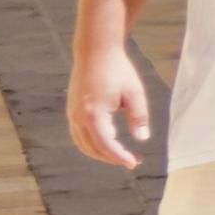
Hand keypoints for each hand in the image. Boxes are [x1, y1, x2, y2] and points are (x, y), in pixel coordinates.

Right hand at [68, 41, 155, 171]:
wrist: (95, 52)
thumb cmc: (118, 71)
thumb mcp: (135, 92)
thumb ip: (139, 116)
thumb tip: (142, 139)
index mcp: (94, 113)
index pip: (106, 144)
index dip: (119, 157)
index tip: (134, 163)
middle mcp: (78, 116)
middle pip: (93, 148)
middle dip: (112, 157)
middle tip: (133, 160)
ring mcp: (72, 114)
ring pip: (83, 144)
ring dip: (101, 153)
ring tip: (122, 154)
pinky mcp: (72, 110)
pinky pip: (79, 135)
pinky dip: (92, 144)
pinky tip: (110, 142)